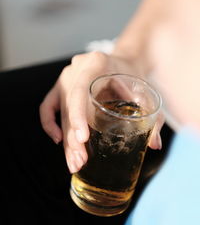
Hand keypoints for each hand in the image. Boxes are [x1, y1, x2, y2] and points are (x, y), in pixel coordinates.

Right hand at [39, 51, 163, 173]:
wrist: (124, 61)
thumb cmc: (134, 76)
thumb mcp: (145, 91)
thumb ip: (153, 116)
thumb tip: (155, 144)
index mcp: (96, 63)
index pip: (80, 90)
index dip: (78, 115)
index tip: (83, 138)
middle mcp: (76, 69)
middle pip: (69, 107)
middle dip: (73, 138)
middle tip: (81, 161)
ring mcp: (65, 77)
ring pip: (60, 112)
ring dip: (66, 139)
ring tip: (75, 162)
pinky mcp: (61, 87)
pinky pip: (48, 107)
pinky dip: (49, 124)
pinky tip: (58, 140)